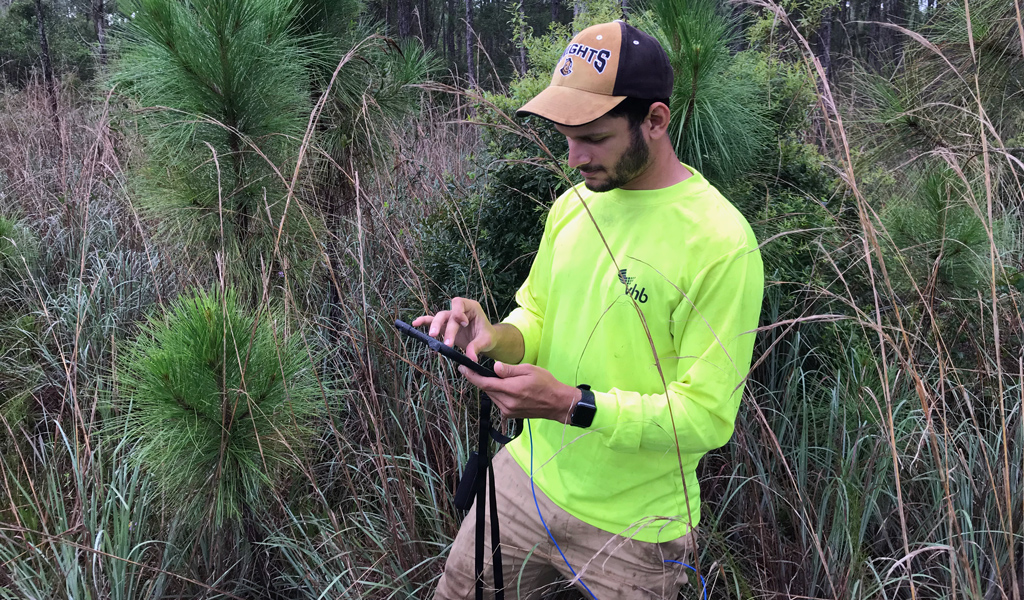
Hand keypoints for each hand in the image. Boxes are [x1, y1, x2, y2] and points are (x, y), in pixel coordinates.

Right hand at [412, 297, 494, 361]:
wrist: (485, 340)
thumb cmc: (487, 336)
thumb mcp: (486, 341)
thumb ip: (477, 347)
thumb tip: (471, 358)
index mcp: (471, 307)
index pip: (460, 304)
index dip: (458, 312)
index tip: (463, 323)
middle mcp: (459, 310)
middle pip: (448, 314)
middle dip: (447, 328)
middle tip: (448, 343)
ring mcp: (450, 317)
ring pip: (439, 318)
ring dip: (435, 326)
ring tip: (432, 336)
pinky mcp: (445, 325)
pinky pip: (432, 321)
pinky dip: (424, 321)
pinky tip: (415, 324)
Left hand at [459, 361, 580, 423]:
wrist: (557, 403)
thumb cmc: (546, 383)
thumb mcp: (529, 370)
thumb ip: (509, 370)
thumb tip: (494, 367)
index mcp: (511, 389)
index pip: (485, 383)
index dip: (471, 376)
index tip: (462, 368)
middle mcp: (507, 403)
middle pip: (487, 389)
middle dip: (482, 379)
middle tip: (483, 369)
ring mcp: (508, 411)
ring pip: (492, 396)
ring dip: (492, 387)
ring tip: (502, 379)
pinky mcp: (510, 415)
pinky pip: (498, 402)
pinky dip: (499, 393)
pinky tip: (508, 388)